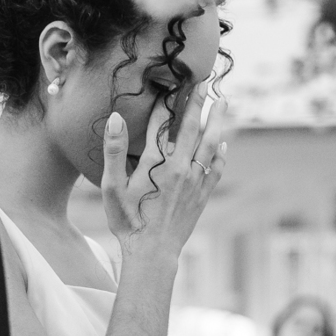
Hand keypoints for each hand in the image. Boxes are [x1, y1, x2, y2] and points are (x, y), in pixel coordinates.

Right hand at [102, 83, 227, 267]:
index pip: (163, 124)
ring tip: (224, 103)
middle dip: (199, 103)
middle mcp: (181, 169)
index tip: (171, 84)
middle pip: (193, 128)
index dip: (166, 104)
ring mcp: (195, 182)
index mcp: (158, 163)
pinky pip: (217, 168)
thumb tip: (115, 118)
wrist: (153, 253)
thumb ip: (114, 151)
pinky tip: (224, 144)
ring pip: (212, 144)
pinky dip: (222, 153)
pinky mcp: (203, 196)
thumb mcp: (112, 187)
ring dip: (218, 122)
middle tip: (205, 82)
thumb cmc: (128, 221)